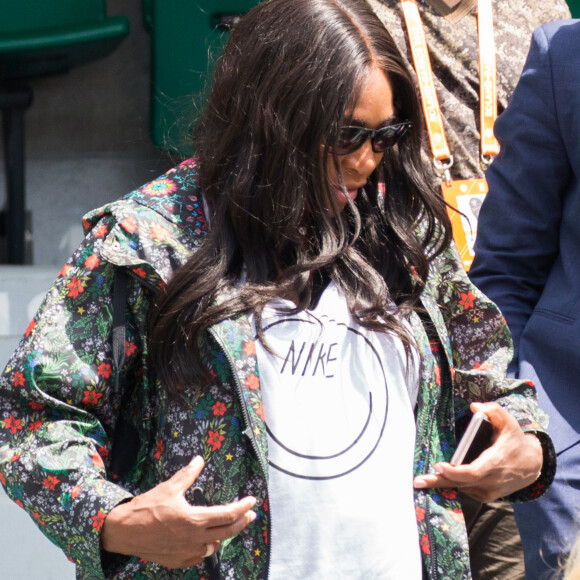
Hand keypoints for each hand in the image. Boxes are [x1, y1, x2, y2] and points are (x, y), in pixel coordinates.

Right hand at [101, 456, 256, 568]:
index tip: (252, 501)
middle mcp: (194, 539)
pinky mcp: (177, 561)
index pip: (227, 515)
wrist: (124, 531)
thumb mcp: (169, 487)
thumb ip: (188, 474)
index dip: (242, 508)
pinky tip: (207, 542)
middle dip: (242, 522)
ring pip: (214, 546)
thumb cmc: (147, 507)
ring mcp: (186, 553)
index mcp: (194, 520)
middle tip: (250, 515)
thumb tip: (199, 459)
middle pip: (227, 532)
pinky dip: (206, 548)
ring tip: (228, 526)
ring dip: (224, 536)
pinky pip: (199, 557)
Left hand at [413, 402, 542, 502]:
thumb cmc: (515, 440)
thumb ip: (493, 411)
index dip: (455, 472)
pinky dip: (454, 485)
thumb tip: (475, 406)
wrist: (532, 465)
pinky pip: (466, 491)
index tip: (438, 466)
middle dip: (438, 482)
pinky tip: (441, 479)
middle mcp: (492, 480)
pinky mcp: (487, 496)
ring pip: (462, 488)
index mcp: (495, 462)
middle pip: (461, 483)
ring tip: (423, 480)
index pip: (473, 472)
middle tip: (417, 481)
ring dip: (443, 483)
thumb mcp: (509, 422)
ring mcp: (490, 491)